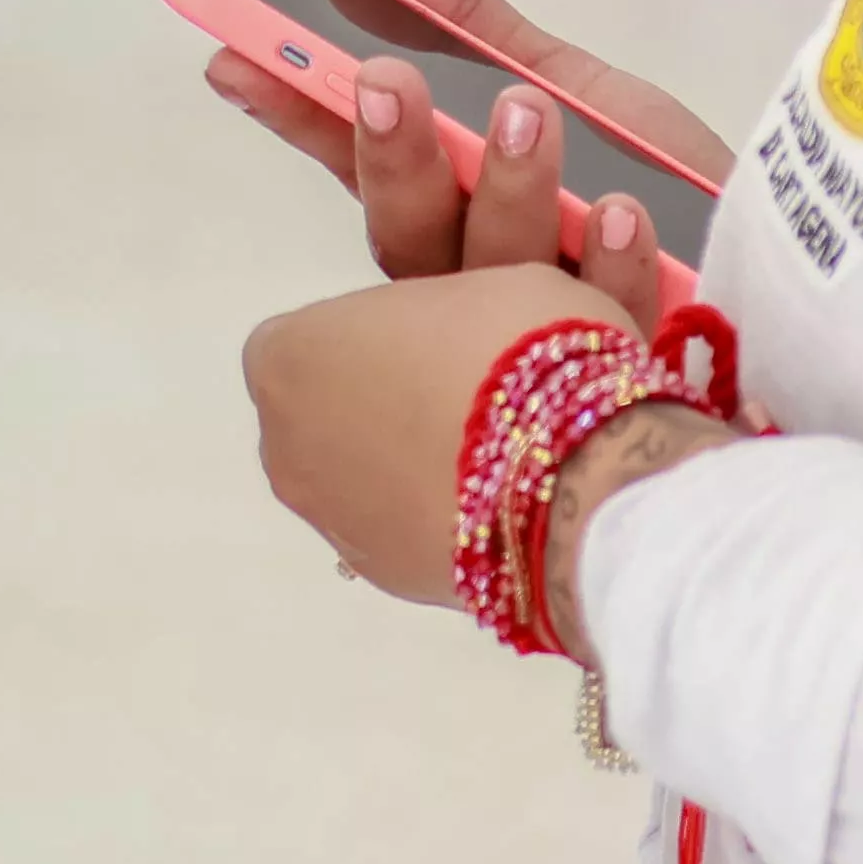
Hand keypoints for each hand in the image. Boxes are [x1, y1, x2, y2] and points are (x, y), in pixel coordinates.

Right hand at [197, 0, 718, 323]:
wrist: (784, 280)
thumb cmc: (656, 188)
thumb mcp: (562, 82)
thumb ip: (464, 18)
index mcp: (450, 210)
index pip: (352, 161)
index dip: (294, 114)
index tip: (236, 59)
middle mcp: (477, 284)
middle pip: (403, 236)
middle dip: (391, 154)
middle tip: (388, 83)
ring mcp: (544, 333)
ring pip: (489, 278)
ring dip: (503, 189)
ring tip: (527, 115)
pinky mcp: (622, 363)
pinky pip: (602, 316)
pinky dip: (610, 261)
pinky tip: (623, 213)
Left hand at [244, 263, 641, 607]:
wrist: (577, 476)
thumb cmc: (517, 349)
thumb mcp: (478, 286)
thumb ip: (426, 317)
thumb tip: (439, 342)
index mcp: (288, 358)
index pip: (312, 338)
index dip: (374, 338)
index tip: (431, 341)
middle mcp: (285, 446)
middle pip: (323, 415)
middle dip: (377, 404)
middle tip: (457, 393)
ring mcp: (329, 521)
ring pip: (357, 481)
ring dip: (403, 467)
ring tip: (486, 455)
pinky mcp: (382, 577)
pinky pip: (398, 532)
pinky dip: (431, 519)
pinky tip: (493, 503)